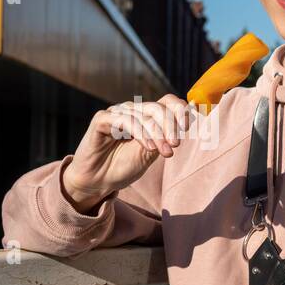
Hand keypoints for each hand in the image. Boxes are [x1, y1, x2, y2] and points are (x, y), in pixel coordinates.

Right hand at [60, 94, 195, 212]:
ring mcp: (116, 113)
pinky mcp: (101, 120)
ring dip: (158, 134)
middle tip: (175, 145)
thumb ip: (164, 139)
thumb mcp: (149, 154)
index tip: (187, 127)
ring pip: (143, 116)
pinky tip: (149, 147)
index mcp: (145, 116)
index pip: (167, 102)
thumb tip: (186, 123)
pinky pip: (125, 121)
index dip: (180, 110)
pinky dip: (140, 133)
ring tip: (166, 152)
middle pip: (157, 108)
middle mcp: (131, 111)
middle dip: (170, 126)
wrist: (97, 182)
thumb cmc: (122, 167)